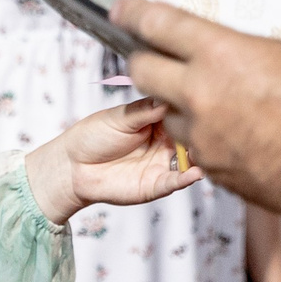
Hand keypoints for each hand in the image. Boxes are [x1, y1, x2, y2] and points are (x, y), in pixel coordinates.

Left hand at [23, 97, 201, 224]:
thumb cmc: (93, 136)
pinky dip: (187, 178)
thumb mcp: (120, 117)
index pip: (181, 112)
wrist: (73, 166)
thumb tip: (170, 96)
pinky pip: (176, 182)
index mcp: (157, 119)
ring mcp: (163, 163)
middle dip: (201, 132)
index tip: (202, 100)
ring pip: (189, 160)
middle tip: (208, 127)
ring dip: (200, 156)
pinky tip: (195, 172)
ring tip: (206, 150)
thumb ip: (146, 110)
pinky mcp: (156, 185)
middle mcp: (165, 141)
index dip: (192, 107)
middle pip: (191, 136)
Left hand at [113, 0, 280, 213]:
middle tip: (153, 57)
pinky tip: (228, 133)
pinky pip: (192, 146)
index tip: (122, 11)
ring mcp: (202, 134)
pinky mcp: (212, 167)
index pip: (159, 24)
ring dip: (176, 104)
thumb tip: (254, 57)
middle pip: (143, 71)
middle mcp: (200, 92)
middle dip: (143, 61)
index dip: (134, 14)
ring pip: (166, 113)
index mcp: (221, 52)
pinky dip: (202, 136)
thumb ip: (263, 52)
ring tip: (203, 100)